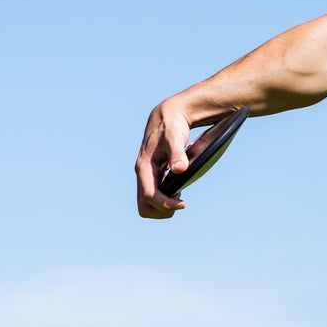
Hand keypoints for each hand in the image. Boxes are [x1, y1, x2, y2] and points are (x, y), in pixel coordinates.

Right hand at [134, 97, 193, 218]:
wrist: (167, 116)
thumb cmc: (172, 126)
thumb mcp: (175, 137)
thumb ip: (177, 153)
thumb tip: (180, 169)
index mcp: (144, 167)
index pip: (149, 195)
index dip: (164, 204)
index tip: (183, 204)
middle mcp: (142, 173)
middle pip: (144, 205)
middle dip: (161, 211)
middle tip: (180, 203)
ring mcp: (146, 175)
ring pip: (147, 203)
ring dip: (162, 207)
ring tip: (179, 198)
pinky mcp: (152, 174)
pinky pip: (154, 194)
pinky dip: (164, 199)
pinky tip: (177, 190)